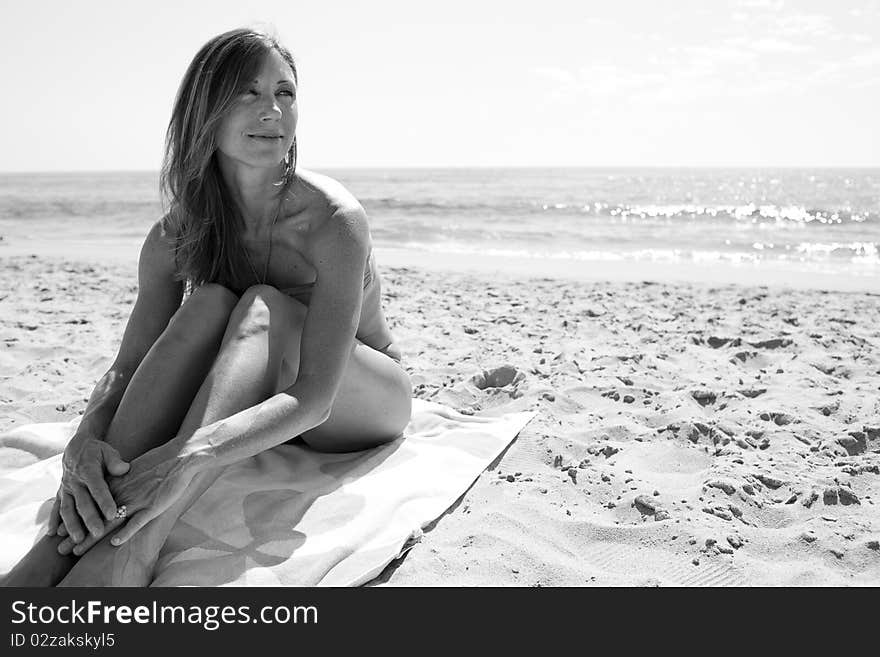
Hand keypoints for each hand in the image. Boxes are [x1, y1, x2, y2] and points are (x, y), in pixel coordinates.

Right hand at [50, 433, 129, 549]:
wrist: (76, 447)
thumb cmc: (98, 452)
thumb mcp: (108, 451)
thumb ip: (115, 461)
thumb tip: (124, 469)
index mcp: (89, 471)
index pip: (98, 489)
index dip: (104, 502)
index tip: (112, 514)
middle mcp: (75, 482)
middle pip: (83, 503)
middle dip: (90, 519)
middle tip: (98, 533)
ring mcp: (66, 489)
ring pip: (67, 509)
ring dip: (71, 525)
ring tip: (78, 540)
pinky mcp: (60, 493)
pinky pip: (55, 508)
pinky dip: (53, 520)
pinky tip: (52, 534)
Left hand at [56, 445, 193, 554]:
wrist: (180, 457)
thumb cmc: (160, 463)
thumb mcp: (135, 470)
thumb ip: (122, 481)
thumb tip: (112, 489)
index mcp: (117, 485)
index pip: (90, 505)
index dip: (76, 520)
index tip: (61, 532)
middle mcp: (122, 494)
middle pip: (95, 517)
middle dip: (77, 534)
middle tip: (61, 549)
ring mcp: (137, 501)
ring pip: (110, 522)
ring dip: (93, 538)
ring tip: (78, 552)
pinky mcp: (153, 507)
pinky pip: (137, 522)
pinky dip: (125, 532)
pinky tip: (114, 543)